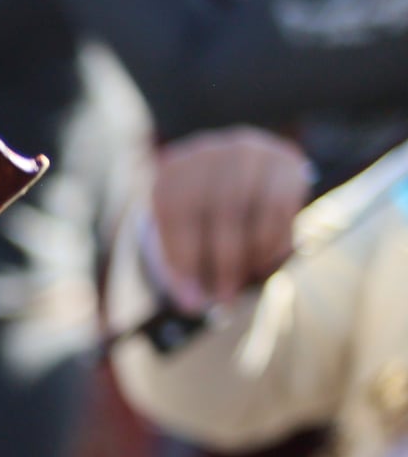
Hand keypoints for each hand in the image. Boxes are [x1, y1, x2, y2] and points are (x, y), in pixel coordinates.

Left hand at [150, 127, 313, 310]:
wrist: (232, 168)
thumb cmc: (199, 215)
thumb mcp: (181, 234)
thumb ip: (182, 266)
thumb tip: (194, 305)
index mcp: (171, 170)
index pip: (175, 217)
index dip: (183, 263)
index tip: (192, 300)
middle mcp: (210, 153)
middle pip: (218, 214)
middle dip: (222, 263)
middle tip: (224, 299)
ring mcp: (250, 152)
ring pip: (254, 211)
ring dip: (251, 255)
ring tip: (246, 281)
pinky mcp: (285, 160)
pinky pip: (282, 209)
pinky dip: (274, 242)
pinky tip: (267, 261)